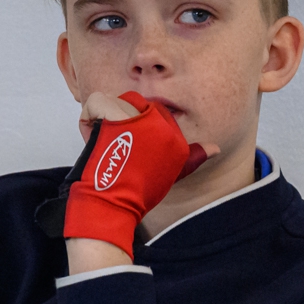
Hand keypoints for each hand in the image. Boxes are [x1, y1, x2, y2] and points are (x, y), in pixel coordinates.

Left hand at [62, 92, 210, 256]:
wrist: (113, 203)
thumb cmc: (139, 192)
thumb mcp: (173, 173)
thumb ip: (195, 157)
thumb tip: (215, 148)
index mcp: (175, 136)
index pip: (161, 112)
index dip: (142, 126)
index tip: (131, 146)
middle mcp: (159, 123)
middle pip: (141, 103)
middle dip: (125, 118)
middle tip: (116, 142)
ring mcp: (136, 118)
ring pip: (119, 101)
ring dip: (107, 116)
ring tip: (104, 137)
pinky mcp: (113, 117)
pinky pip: (97, 103)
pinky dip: (89, 116)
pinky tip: (91, 134)